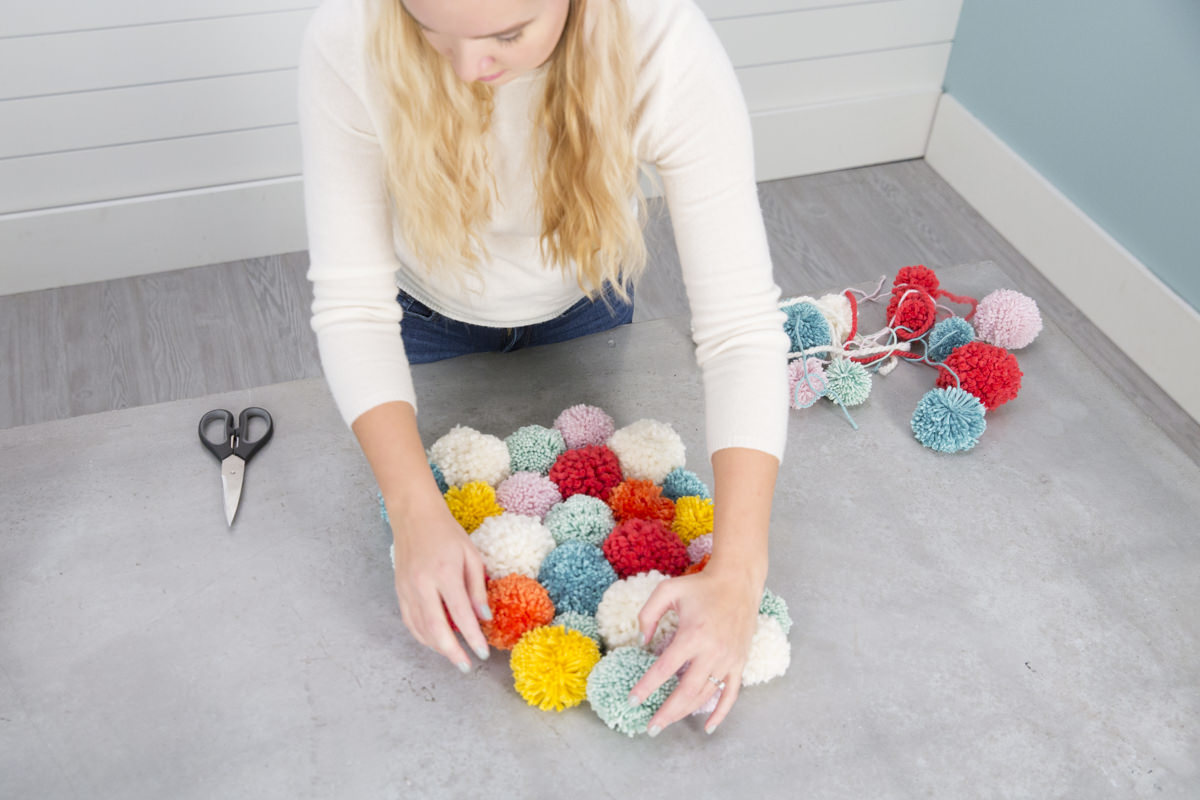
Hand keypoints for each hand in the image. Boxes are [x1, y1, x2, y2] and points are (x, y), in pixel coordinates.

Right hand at [388, 495, 491, 672]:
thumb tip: (484, 618)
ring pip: (421, 630)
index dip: (473, 637)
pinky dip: (423, 636)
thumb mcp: (471, 556)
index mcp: (444, 573)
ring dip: (438, 647)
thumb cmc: (447, 533)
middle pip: (436, 630)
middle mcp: (422, 585)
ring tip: (455, 655)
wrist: (414, 516)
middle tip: (466, 666)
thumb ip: (477, 589)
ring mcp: (407, 590)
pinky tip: (436, 641)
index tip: (483, 653)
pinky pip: (410, 622)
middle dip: (452, 653)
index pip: (461, 615)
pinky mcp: (399, 592)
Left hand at [628, 561, 763, 735]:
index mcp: (692, 634)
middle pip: (686, 691)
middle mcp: (712, 651)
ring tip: (667, 722)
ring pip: (706, 695)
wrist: (738, 581)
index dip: (646, 687)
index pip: (664, 669)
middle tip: (650, 727)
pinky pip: (731, 694)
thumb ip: (647, 614)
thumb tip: (641, 641)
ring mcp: (728, 659)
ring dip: (685, 712)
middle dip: (666, 712)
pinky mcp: (739, 662)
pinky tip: (707, 727)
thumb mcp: (667, 590)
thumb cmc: (700, 585)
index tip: (633, 701)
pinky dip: (720, 713)